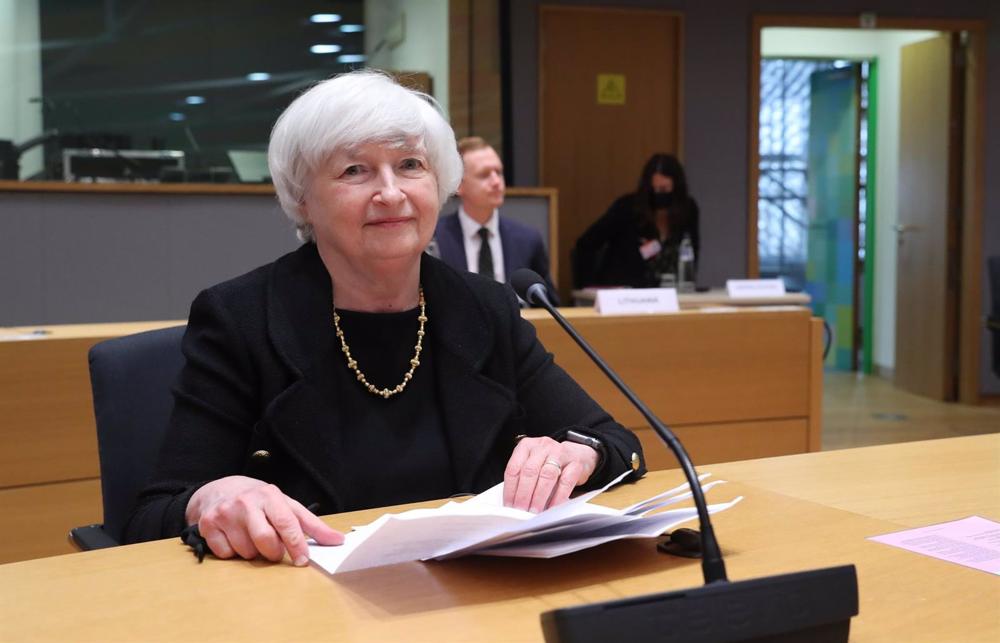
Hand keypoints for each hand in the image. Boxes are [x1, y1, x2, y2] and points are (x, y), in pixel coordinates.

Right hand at [185, 475, 343, 565]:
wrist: (219, 490)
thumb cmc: (259, 501)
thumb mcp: (286, 505)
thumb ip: (311, 524)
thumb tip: (337, 540)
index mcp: (270, 495)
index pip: (287, 523)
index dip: (296, 544)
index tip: (303, 560)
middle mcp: (246, 502)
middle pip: (265, 541)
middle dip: (273, 552)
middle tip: (273, 549)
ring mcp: (225, 513)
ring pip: (246, 551)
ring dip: (253, 552)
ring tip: (251, 536)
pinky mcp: (208, 525)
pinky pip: (226, 554)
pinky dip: (233, 553)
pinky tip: (234, 538)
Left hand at [502, 436, 599, 512]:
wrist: (577, 454)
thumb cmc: (550, 461)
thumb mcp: (533, 464)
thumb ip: (523, 479)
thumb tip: (514, 503)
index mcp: (527, 446)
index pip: (514, 468)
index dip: (510, 490)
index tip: (510, 505)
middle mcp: (542, 447)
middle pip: (529, 471)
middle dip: (523, 495)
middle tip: (521, 510)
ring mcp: (560, 453)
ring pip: (547, 476)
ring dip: (539, 497)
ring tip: (534, 511)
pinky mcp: (575, 463)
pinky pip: (565, 482)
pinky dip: (557, 497)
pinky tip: (552, 507)